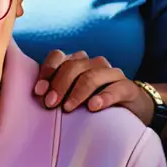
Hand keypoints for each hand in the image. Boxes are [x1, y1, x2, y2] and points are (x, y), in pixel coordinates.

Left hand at [34, 50, 154, 125]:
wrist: (131, 110)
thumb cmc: (92, 104)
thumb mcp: (71, 97)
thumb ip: (55, 93)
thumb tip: (36, 98)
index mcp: (77, 63)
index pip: (58, 56)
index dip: (47, 71)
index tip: (39, 91)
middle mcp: (94, 64)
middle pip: (74, 66)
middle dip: (59, 85)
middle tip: (51, 104)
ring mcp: (112, 74)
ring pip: (93, 75)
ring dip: (78, 92)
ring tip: (68, 108)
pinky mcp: (128, 88)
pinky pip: (117, 88)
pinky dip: (104, 97)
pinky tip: (94, 106)